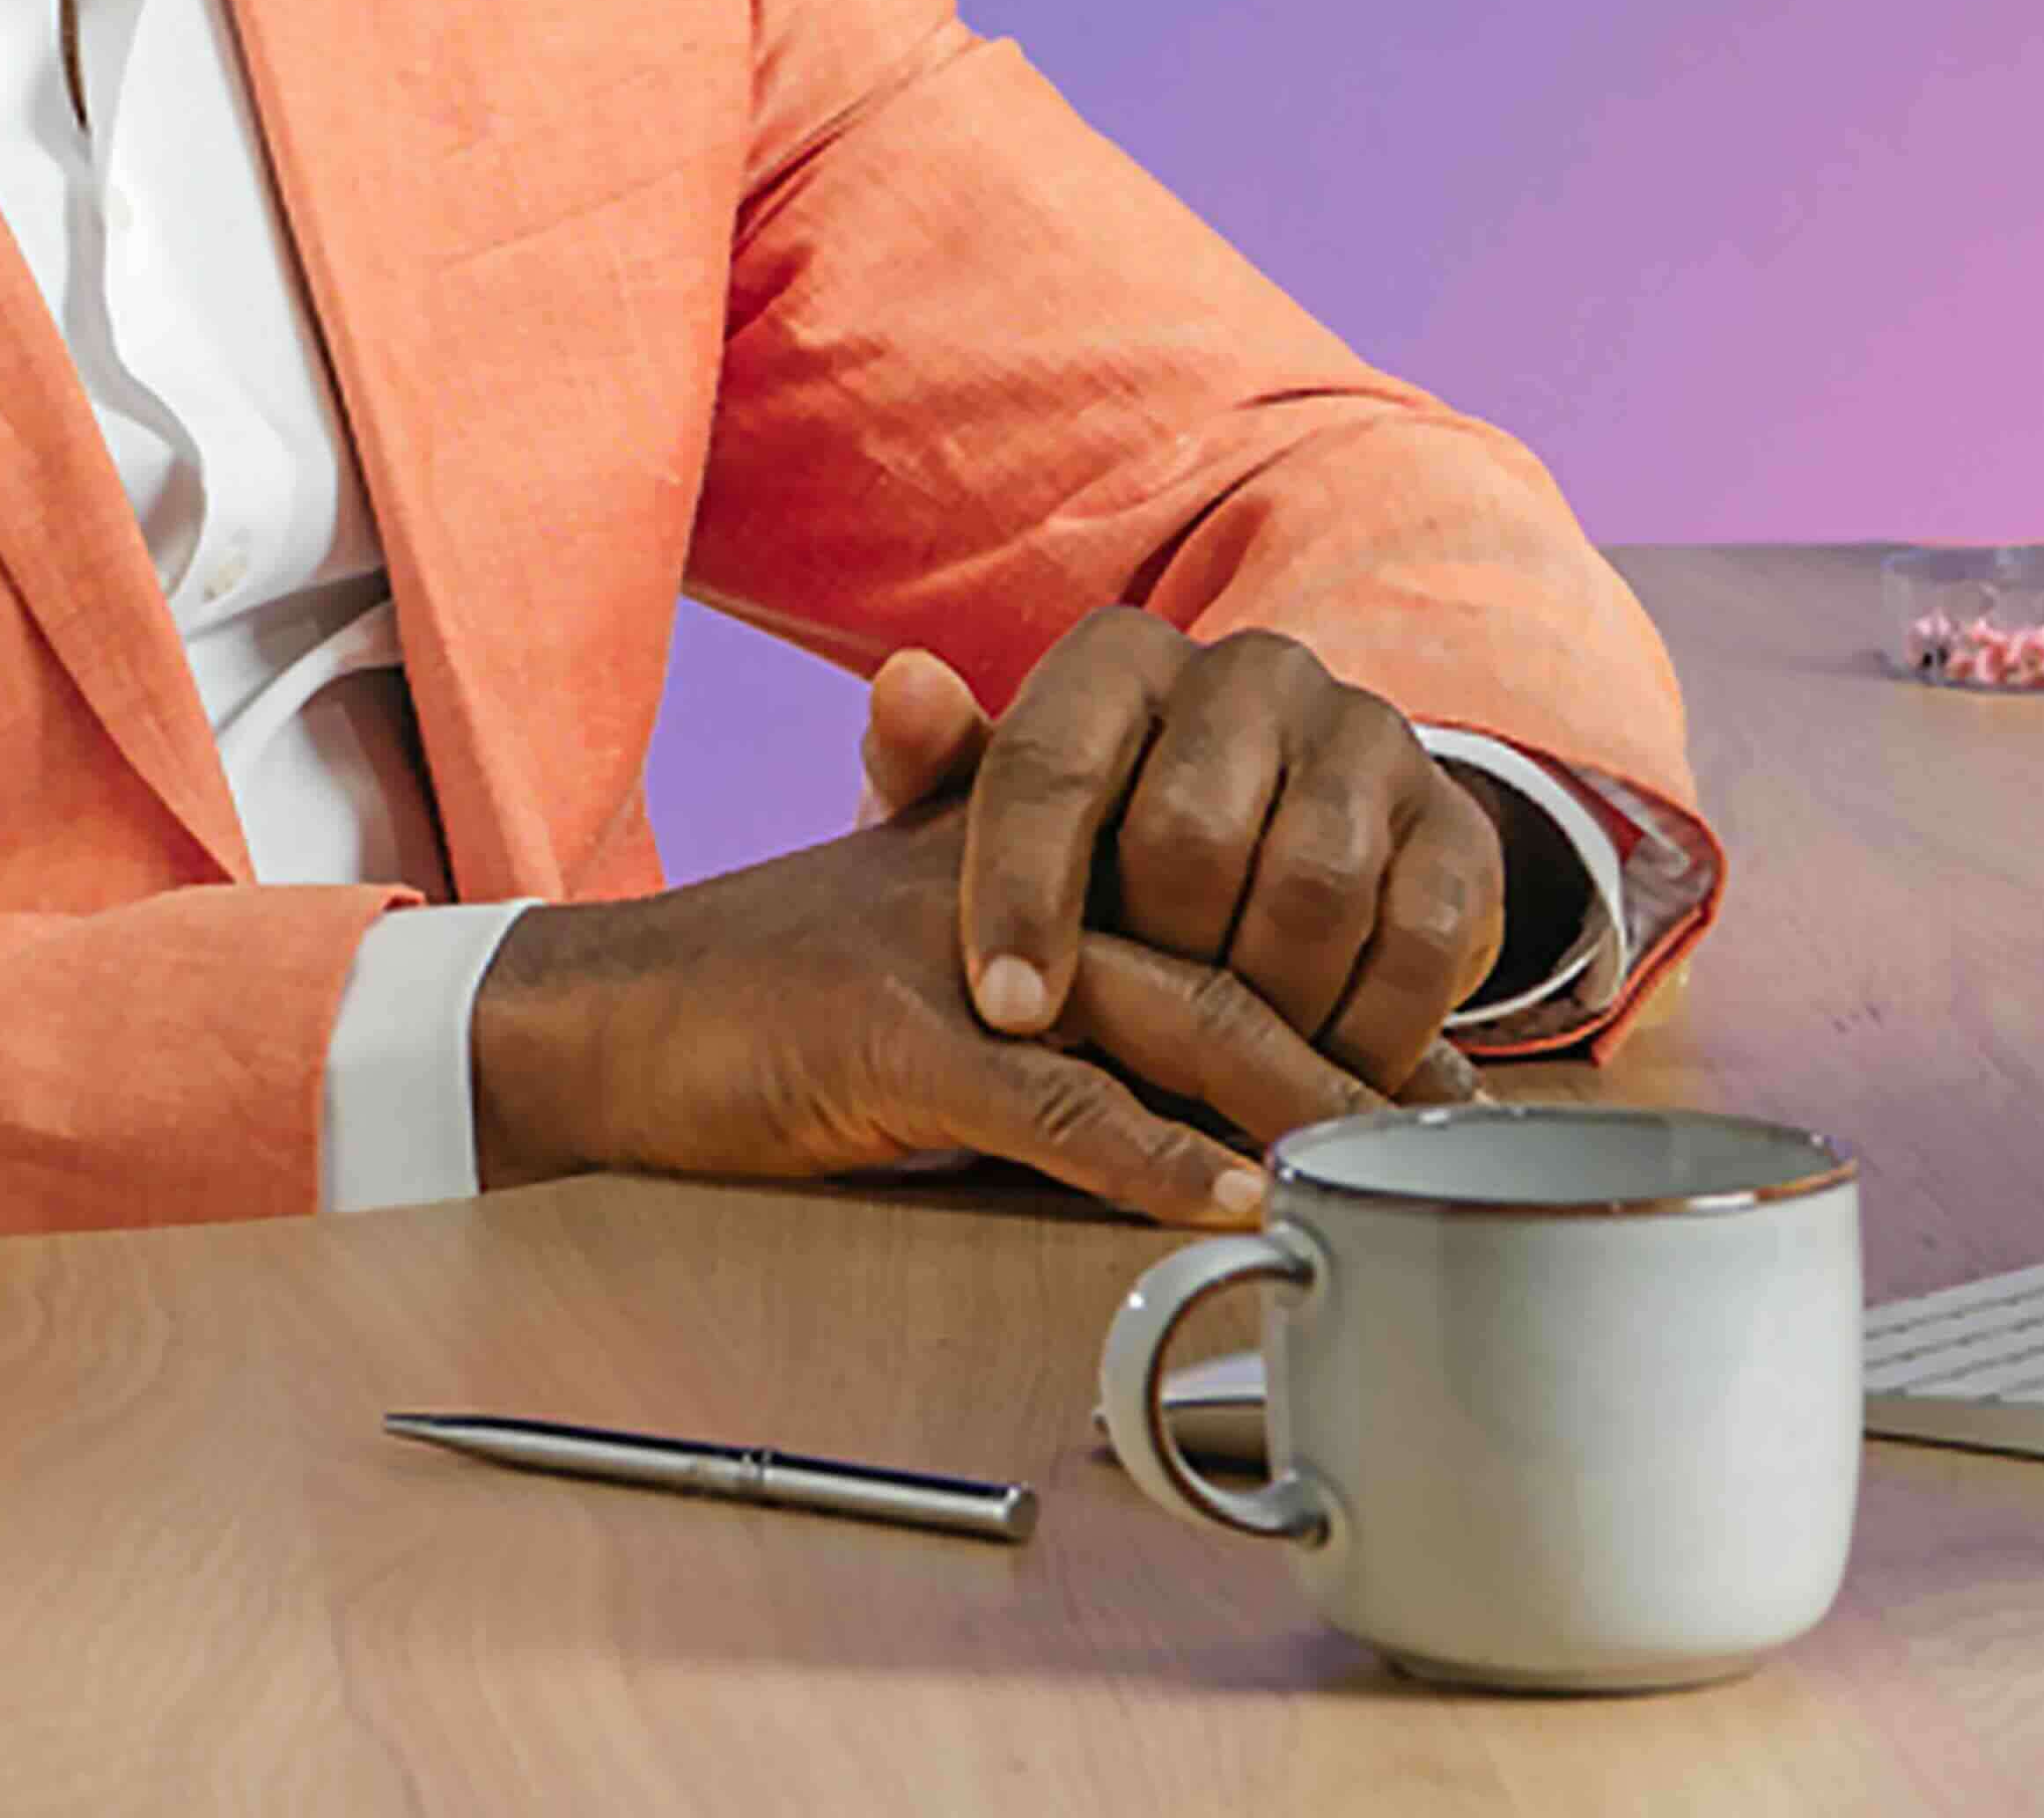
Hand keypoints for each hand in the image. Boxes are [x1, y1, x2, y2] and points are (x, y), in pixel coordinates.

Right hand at [462, 803, 1388, 1225]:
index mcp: (1041, 845)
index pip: (1225, 897)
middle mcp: (1017, 874)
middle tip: (1444, 1131)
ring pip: (1166, 1012)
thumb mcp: (936, 953)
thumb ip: (1061, 977)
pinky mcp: (887, 1030)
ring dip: (1285, 1098)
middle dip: (1346, 1047)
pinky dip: (1144, 1153)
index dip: (1334, 981)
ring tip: (1376, 1167)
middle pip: (1229, 951)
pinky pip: (1046, 1098)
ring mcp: (954, 947)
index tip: (1431, 1067)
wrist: (598, 1016)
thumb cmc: (771, 1001)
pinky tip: (1224, 1198)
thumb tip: (1208, 1068)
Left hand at [879, 611, 1508, 1098]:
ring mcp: (1369, 739)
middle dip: (1151, 966)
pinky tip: (1315, 1077)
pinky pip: (1418, 940)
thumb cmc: (1102, 849)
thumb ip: (930, 768)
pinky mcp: (1458, 824)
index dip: (1020, 893)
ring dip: (1261, 1010)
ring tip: (1218, 1076)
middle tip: (1128, 1050)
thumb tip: (902, 685)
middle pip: (1189, 833)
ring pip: (1311, 887)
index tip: (1007, 1011)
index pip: (1053, 762)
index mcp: (1125, 660)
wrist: (1286, 842)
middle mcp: (1255, 672)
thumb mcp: (993, 818)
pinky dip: (1363, 1031)